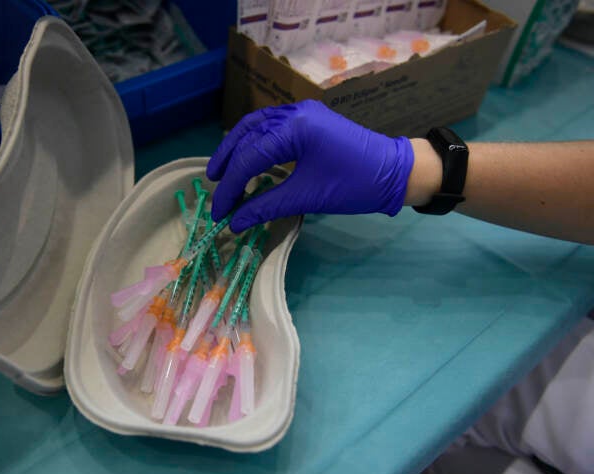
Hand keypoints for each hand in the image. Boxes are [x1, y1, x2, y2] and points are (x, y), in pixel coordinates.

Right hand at [207, 99, 414, 231]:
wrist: (396, 172)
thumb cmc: (355, 185)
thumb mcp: (307, 197)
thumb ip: (266, 206)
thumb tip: (235, 222)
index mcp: (295, 128)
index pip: (249, 156)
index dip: (230, 186)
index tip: (219, 211)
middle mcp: (294, 113)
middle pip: (247, 134)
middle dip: (228, 163)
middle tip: (215, 189)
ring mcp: (302, 112)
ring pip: (256, 126)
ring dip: (237, 148)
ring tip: (223, 172)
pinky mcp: (309, 119)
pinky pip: (271, 126)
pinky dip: (254, 142)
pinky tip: (247, 158)